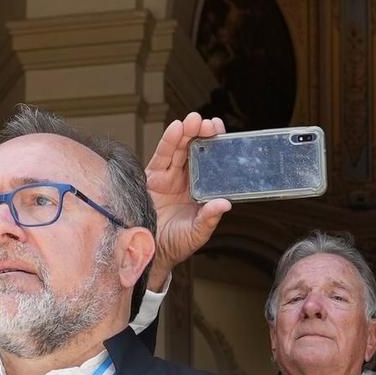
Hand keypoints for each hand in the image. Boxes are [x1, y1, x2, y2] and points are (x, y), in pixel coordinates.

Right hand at [143, 112, 231, 287]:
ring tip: (193, 121)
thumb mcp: (197, 233)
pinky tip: (176, 129)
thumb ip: (209, 218)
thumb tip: (225, 204)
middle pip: (194, 150)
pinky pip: (161, 157)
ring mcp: (168, 177)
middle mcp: (185, 180)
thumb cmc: (175, 244)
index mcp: (200, 190)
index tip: (221, 132)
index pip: (210, 163)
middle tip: (207, 123)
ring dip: (185, 133)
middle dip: (200, 134)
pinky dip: (169, 142)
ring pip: (178, 149)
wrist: (150, 253)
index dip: (215, 146)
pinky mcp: (152, 178)